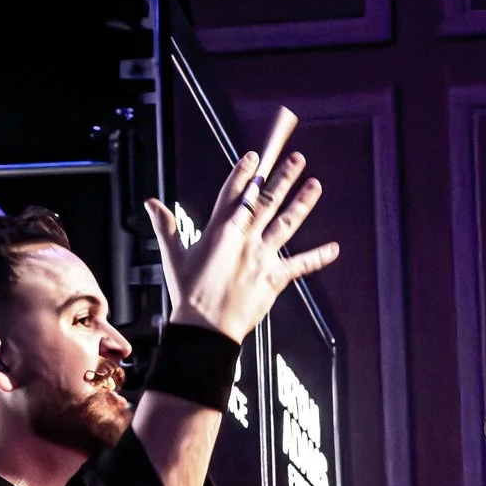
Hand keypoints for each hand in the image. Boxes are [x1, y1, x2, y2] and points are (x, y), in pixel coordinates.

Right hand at [142, 150, 339, 340]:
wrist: (205, 329)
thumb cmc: (189, 295)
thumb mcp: (173, 256)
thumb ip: (166, 227)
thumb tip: (151, 204)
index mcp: (219, 231)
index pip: (234, 193)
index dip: (245, 173)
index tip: (255, 156)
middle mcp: (243, 239)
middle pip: (265, 201)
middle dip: (281, 177)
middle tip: (296, 159)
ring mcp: (261, 257)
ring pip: (286, 224)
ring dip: (302, 203)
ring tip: (315, 185)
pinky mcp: (274, 278)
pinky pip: (300, 266)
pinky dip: (318, 257)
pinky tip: (334, 249)